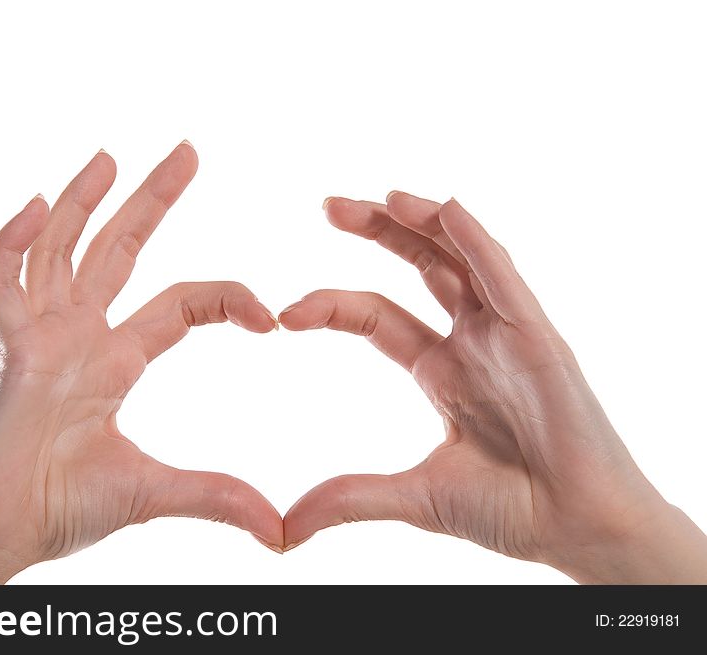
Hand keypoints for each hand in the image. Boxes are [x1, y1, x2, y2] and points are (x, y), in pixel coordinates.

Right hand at [0, 143, 282, 582]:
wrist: (2, 534)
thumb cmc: (64, 507)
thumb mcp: (156, 492)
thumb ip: (217, 497)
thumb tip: (280, 533)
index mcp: (118, 359)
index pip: (183, 302)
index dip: (229, 299)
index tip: (272, 319)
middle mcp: (81, 336)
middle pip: (120, 251)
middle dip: (152, 201)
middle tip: (189, 153)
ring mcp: (43, 337)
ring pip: (63, 253)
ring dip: (82, 202)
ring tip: (110, 157)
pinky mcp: (10, 352)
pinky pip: (2, 287)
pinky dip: (12, 246)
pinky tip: (36, 207)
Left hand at [279, 192, 706, 582]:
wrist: (578, 531)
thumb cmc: (512, 510)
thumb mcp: (416, 496)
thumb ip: (351, 498)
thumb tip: (285, 530)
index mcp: (441, 370)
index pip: (376, 315)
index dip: (331, 305)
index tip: (285, 314)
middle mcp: (472, 342)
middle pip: (419, 268)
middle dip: (376, 232)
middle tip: (328, 205)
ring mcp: (506, 335)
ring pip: (462, 259)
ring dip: (424, 222)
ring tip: (383, 196)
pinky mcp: (539, 339)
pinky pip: (505, 279)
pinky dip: (476, 242)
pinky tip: (446, 209)